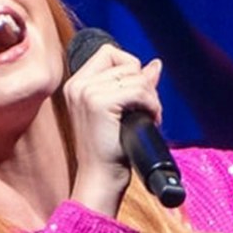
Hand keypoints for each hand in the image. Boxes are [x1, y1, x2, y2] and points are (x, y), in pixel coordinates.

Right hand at [61, 41, 164, 215]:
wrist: (101, 178)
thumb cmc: (111, 151)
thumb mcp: (121, 112)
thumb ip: (135, 85)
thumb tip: (155, 65)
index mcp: (77, 85)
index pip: (109, 53)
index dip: (130, 69)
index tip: (137, 96)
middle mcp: (77, 85)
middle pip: (126, 62)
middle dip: (145, 85)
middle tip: (148, 111)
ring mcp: (86, 92)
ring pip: (136, 75)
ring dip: (151, 98)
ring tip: (149, 119)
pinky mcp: (99, 103)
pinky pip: (139, 90)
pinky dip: (152, 105)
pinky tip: (150, 120)